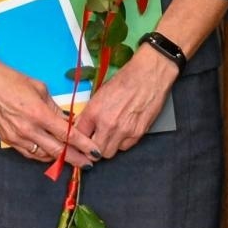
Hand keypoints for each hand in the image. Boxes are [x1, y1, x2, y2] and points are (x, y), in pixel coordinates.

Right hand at [0, 54, 97, 168]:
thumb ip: (54, 107)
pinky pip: (29, 153)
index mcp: (38, 113)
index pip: (67, 135)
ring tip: (73, 159)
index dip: (83, 145)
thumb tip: (67, 121)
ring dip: (59, 159)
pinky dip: (42, 155)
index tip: (94, 151)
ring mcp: (16, 137)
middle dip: (76, 158)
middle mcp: (28, 129)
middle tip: (89, 164)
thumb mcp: (39, 88)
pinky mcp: (8, 139)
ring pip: (43, 155)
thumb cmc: (12, 79)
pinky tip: (51, 154)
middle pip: (57, 151)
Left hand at [74, 44, 178, 158]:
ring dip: (106, 147)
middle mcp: (108, 124)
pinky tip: (122, 131)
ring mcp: (124, 131)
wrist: (149, 75)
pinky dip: (121, 143)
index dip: (79, 139)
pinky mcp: (138, 134)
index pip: (79, 136)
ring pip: (109, 153)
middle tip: (94, 141)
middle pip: (94, 151)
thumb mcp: (99, 93)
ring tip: (108, 136)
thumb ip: (89, 113)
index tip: (80, 139)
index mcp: (94, 111)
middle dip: (92, 148)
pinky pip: (125, 147)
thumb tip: (81, 125)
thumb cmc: (125, 79)